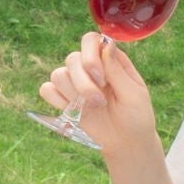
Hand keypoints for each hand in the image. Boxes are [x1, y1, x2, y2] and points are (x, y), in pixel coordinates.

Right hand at [40, 33, 158, 158]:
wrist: (127, 143)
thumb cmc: (136, 116)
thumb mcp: (134, 94)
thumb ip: (117, 70)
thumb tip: (106, 44)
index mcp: (110, 60)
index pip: (90, 40)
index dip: (90, 56)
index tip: (100, 78)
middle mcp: (90, 67)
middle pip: (72, 59)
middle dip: (83, 83)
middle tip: (100, 101)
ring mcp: (76, 83)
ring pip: (58, 74)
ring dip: (73, 94)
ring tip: (92, 108)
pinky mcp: (65, 99)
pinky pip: (47, 89)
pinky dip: (57, 100)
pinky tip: (75, 111)